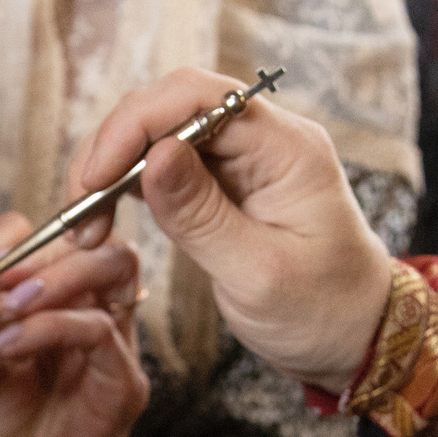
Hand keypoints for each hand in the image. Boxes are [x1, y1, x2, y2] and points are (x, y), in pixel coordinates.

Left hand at [0, 210, 147, 360]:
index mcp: (72, 307)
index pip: (74, 242)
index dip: (35, 237)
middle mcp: (103, 318)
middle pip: (102, 243)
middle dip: (47, 251)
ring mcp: (120, 350)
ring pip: (113, 269)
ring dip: (52, 280)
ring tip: (3, 308)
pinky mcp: (126, 384)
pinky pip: (98, 327)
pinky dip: (48, 327)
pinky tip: (6, 345)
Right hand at [72, 69, 393, 392]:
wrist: (356, 339)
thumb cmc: (322, 312)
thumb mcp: (257, 274)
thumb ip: (202, 216)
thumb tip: (153, 158)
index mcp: (286, 148)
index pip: (198, 97)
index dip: (136, 124)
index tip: (97, 176)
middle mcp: (264, 141)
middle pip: (171, 106)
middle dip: (116, 147)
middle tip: (81, 205)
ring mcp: (243, 161)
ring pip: (160, 134)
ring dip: (115, 170)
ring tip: (87, 222)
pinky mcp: (224, 185)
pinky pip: (166, 166)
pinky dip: (128, 188)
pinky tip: (105, 220)